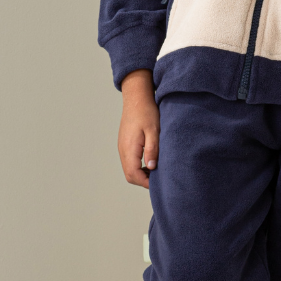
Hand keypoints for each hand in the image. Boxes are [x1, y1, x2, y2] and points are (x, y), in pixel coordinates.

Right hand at [118, 69, 159, 188]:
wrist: (136, 98)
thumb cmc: (146, 112)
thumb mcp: (154, 131)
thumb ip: (152, 150)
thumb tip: (152, 167)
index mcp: (129, 148)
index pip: (133, 174)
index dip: (145, 182)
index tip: (159, 182)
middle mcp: (123, 150)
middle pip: (130, 175)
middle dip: (143, 180)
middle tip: (158, 179)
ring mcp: (122, 147)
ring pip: (129, 169)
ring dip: (141, 174)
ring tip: (156, 171)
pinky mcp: (124, 144)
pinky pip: (129, 161)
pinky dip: (138, 167)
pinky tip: (150, 161)